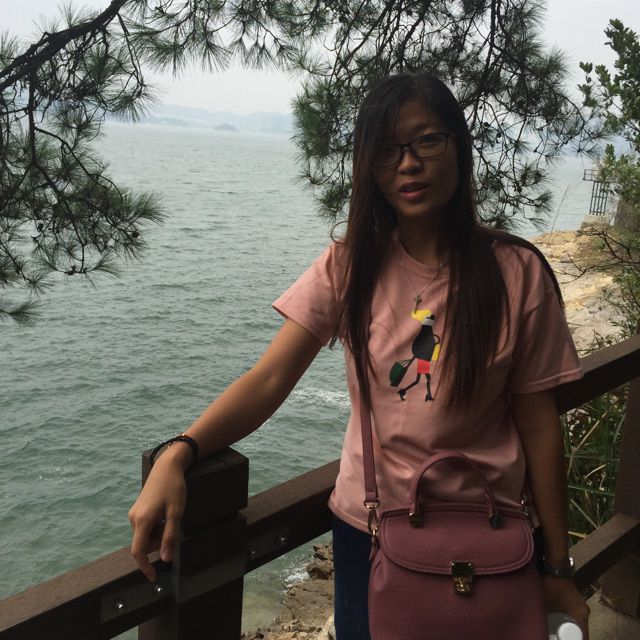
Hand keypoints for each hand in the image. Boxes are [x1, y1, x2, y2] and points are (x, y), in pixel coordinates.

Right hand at [128, 451, 187, 581]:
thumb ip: (169, 536)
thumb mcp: (176, 513)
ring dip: (157, 535)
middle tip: (174, 528)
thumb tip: (165, 559)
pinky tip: (164, 514)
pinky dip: (155, 527)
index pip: (138, 551)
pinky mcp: (137, 510)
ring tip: (170, 517)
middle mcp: (133, 518)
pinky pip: (144, 527)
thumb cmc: (173, 488)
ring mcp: (134, 514)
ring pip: (145, 535)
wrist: (167, 466)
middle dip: (158, 543)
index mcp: (142, 521)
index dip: (144, 567)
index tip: (153, 577)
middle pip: (144, 543)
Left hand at [543, 576, 589, 639]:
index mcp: (581, 616)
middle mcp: (584, 613)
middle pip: (582, 631)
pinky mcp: (576, 602)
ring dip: (572, 630)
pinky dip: (570, 623)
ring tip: (561, 635)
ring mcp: (581, 607)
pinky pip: (575, 617)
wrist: (556, 568)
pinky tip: (560, 624)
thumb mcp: (546, 605)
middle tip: (561, 639)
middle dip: (574, 637)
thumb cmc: (552, 587)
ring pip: (578, 624)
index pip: (584, 636)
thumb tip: (540, 629)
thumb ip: (545, 618)